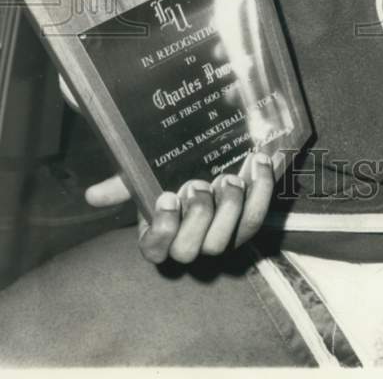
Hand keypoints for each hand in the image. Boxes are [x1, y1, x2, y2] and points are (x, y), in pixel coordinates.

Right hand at [84, 150, 273, 264]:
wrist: (208, 161)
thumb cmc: (169, 176)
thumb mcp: (145, 177)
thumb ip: (123, 185)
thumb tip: (92, 194)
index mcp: (160, 236)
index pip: (154, 249)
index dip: (162, 229)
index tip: (166, 198)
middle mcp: (190, 244)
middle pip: (192, 250)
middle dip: (197, 217)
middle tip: (199, 185)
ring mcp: (220, 238)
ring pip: (227, 240)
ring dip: (230, 208)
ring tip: (229, 178)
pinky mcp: (246, 225)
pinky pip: (256, 218)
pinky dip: (260, 190)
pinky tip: (258, 162)